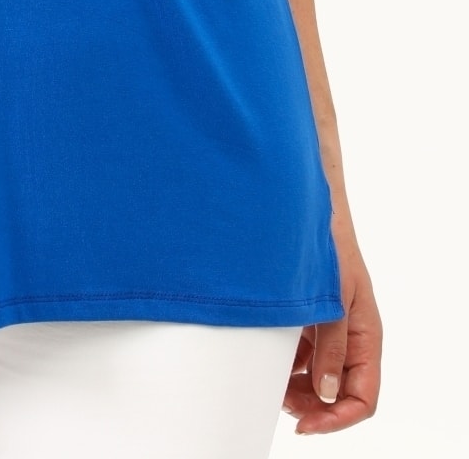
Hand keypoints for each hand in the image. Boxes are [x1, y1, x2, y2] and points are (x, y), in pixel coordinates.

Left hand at [283, 219, 381, 435]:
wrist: (306, 208)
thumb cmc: (327, 248)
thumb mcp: (332, 300)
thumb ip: (332, 346)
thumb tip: (328, 393)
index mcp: (366, 337)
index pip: (363, 397)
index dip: (336, 418)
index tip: (305, 425)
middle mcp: (350, 338)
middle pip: (339, 393)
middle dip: (312, 406)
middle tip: (279, 404)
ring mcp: (329, 329)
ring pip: (318, 377)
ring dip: (297, 388)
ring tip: (271, 384)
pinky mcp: (309, 318)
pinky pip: (302, 355)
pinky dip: (287, 364)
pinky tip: (268, 359)